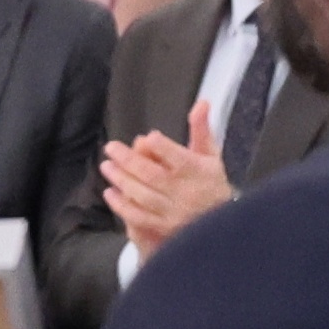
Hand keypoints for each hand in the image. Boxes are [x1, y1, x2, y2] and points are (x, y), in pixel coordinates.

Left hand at [101, 103, 234, 258]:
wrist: (221, 224)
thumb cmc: (211, 183)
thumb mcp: (210, 154)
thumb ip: (201, 129)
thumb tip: (201, 102)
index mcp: (196, 171)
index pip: (178, 157)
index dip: (162, 147)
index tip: (148, 136)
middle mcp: (183, 191)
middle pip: (152, 175)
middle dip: (129, 160)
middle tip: (110, 148)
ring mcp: (172, 211)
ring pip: (143, 195)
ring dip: (122, 180)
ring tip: (106, 166)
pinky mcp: (163, 226)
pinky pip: (139, 217)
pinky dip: (122, 206)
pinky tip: (110, 193)